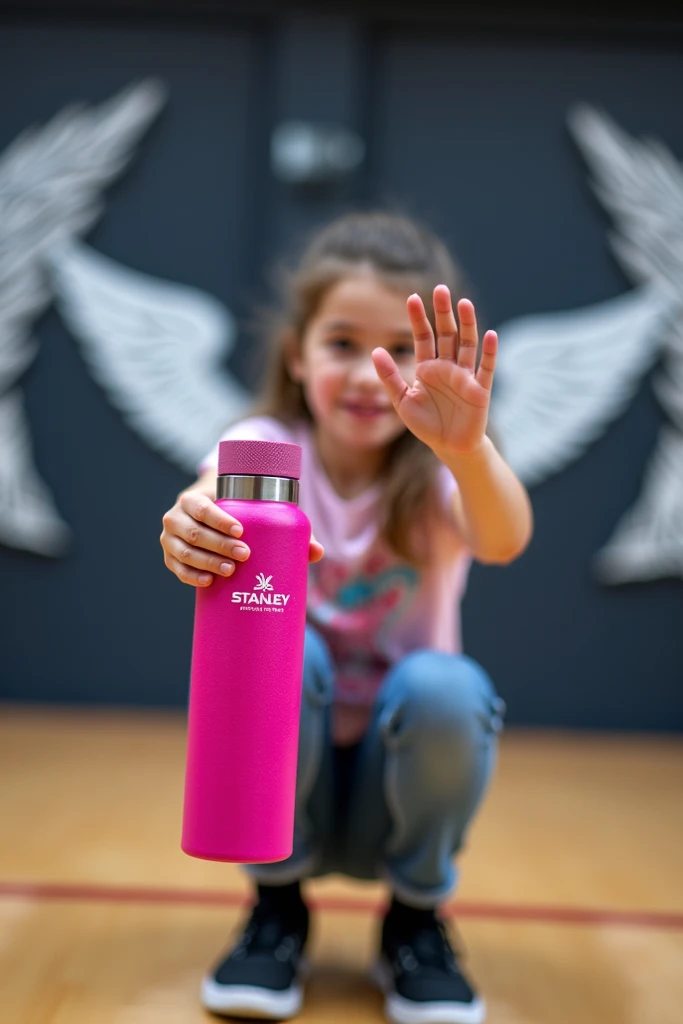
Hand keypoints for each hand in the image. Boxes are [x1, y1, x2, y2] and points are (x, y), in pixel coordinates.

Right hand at [161, 488, 323, 586]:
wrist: (206, 517)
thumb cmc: (236, 514)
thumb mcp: (253, 514)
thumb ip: (284, 528)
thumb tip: (316, 553)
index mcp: (192, 500)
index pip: (201, 507)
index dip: (219, 519)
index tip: (242, 531)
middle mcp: (176, 518)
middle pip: (193, 532)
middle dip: (218, 544)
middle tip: (244, 555)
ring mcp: (169, 540)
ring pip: (184, 552)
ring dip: (206, 562)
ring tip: (230, 570)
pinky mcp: (171, 559)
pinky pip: (176, 569)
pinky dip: (191, 576)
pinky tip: (208, 583)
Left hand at [371, 285, 496, 457]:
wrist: (449, 447)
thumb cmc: (426, 424)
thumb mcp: (401, 401)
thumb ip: (389, 377)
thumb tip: (375, 351)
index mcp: (427, 367)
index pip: (423, 336)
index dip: (419, 318)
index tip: (412, 298)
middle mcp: (447, 366)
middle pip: (446, 333)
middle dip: (443, 312)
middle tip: (441, 289)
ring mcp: (465, 375)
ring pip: (467, 344)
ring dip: (467, 324)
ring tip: (464, 303)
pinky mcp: (480, 389)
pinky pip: (486, 368)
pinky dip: (489, 352)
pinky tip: (490, 335)